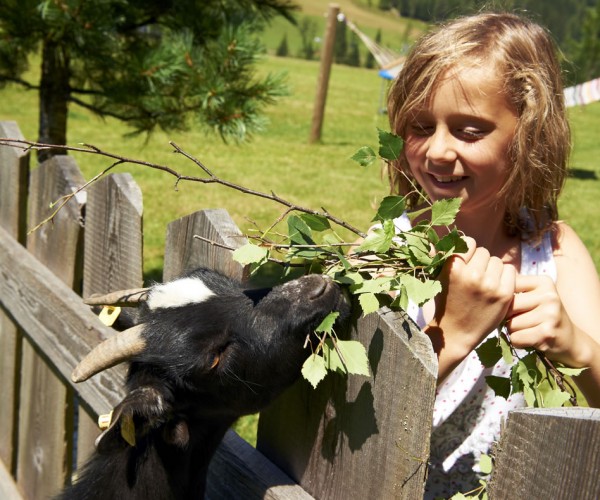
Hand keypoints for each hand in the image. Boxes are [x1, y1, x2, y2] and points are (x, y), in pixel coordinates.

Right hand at [426, 237, 515, 369]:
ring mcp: (489, 285)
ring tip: (484, 284)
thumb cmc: (445, 304)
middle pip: (484, 252)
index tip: (465, 263)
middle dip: (480, 262)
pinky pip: (510, 271)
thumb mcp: (438, 279)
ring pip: (497, 261)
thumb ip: (442, 258)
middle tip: (475, 277)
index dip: (468, 252)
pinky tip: (495, 287)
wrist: (455, 333)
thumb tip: (445, 238)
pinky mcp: (504, 294)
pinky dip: (505, 277)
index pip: (469, 242)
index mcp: (453, 268)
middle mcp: (471, 274)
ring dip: (492, 269)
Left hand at [506, 275, 582, 366]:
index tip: (514, 306)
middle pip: (508, 307)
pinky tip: (530, 339)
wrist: (569, 339)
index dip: (504, 300)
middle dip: (508, 317)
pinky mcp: (547, 333)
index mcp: (544, 282)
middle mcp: (549, 296)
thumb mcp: (534, 295)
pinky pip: (515, 338)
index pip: (508, 286)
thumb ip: (514, 288)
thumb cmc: (543, 315)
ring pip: (510, 324)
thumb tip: (487, 285)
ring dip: (513, 331)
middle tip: (521, 320)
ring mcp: (550, 315)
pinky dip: (518, 341)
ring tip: (528, 329)